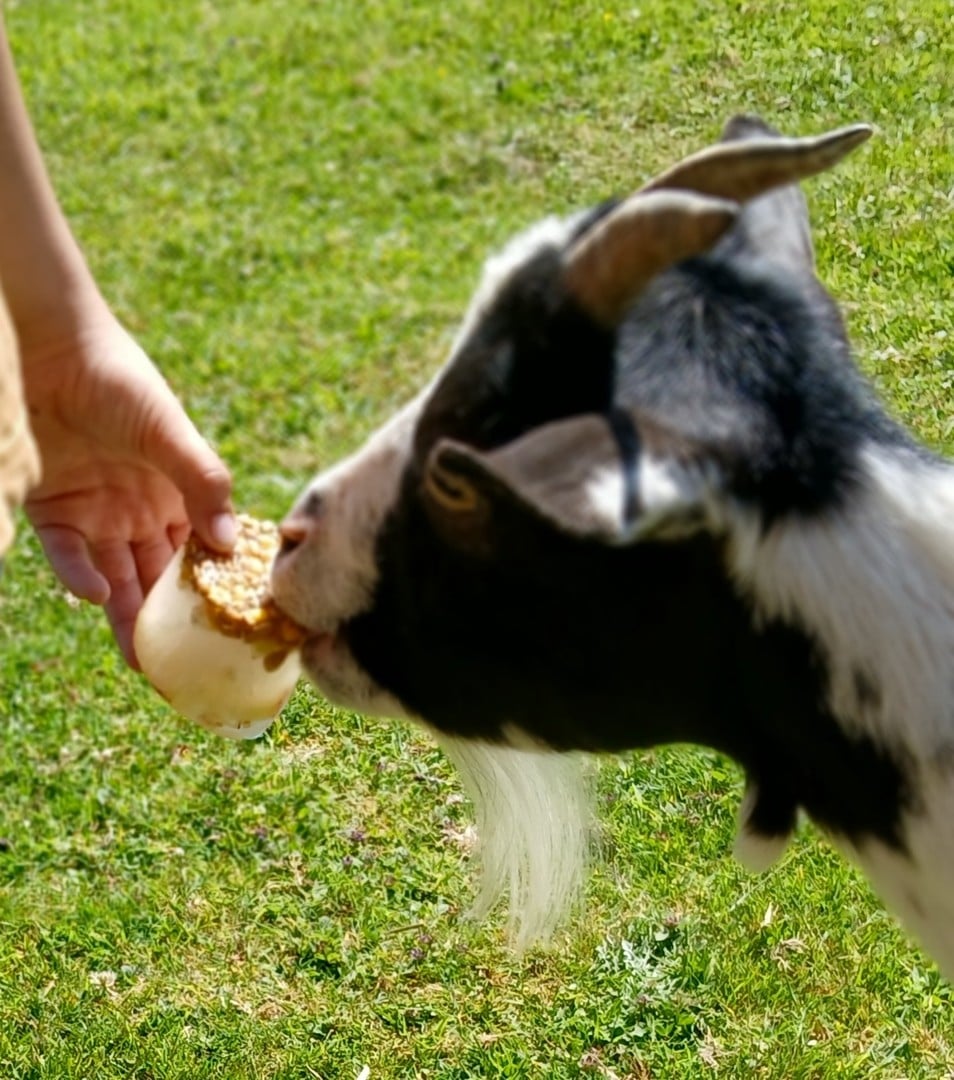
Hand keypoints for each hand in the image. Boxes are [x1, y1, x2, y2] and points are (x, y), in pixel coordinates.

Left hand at [20, 308, 234, 665]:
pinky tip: (97, 593)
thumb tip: (228, 543)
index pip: (198, 553)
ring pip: (115, 577)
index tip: (226, 630)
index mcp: (175, 493)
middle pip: (156, 576)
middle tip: (178, 668)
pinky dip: (79, 575)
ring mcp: (95, 512)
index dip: (210, 590)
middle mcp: (138, 510)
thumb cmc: (122, 380)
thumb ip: (203, 481)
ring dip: (124, 616)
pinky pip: (66, 554)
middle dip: (167, 621)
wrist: (52, 346)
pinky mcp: (50, 508)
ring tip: (138, 659)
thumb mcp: (171, 432)